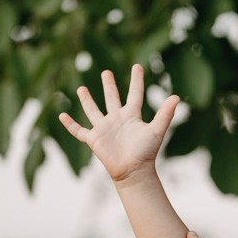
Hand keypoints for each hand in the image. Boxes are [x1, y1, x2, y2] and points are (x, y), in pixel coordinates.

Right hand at [59, 63, 178, 182]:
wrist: (133, 171)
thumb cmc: (146, 152)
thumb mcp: (156, 130)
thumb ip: (165, 114)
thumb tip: (176, 96)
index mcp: (132, 116)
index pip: (135, 94)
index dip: (136, 81)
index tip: (137, 66)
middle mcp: (117, 120)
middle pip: (112, 98)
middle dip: (109, 85)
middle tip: (106, 72)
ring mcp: (104, 129)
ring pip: (93, 111)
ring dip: (87, 100)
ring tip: (81, 88)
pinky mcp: (94, 139)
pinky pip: (79, 130)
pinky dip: (69, 124)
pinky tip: (61, 115)